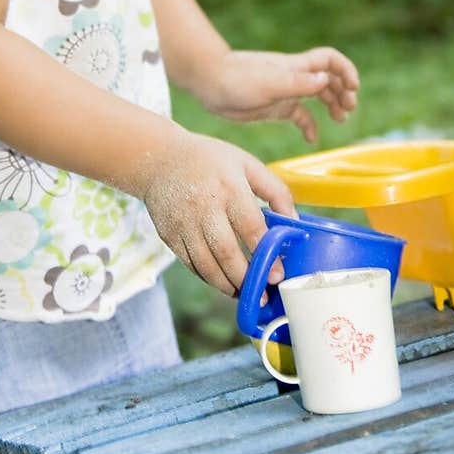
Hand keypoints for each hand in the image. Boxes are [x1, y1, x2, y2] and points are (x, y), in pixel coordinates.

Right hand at [140, 126, 295, 296]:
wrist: (159, 158)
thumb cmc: (210, 160)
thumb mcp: (247, 164)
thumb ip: (276, 191)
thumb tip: (294, 223)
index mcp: (229, 186)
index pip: (251, 228)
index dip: (266, 255)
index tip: (278, 276)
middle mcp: (204, 205)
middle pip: (227, 253)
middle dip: (247, 279)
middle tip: (262, 295)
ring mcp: (183, 222)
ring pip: (206, 265)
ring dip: (226, 285)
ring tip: (243, 293)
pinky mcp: (168, 234)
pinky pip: (190, 264)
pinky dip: (207, 277)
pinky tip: (222, 280)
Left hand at [199, 47, 359, 144]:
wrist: (209, 83)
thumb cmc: (236, 79)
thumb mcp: (269, 84)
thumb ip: (298, 83)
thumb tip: (326, 79)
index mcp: (295, 67)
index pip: (329, 61)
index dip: (345, 70)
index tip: (353, 88)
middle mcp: (294, 77)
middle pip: (328, 79)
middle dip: (343, 91)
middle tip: (347, 109)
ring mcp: (285, 92)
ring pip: (317, 96)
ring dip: (332, 105)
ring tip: (340, 119)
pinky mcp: (275, 106)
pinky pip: (299, 115)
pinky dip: (309, 125)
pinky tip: (312, 138)